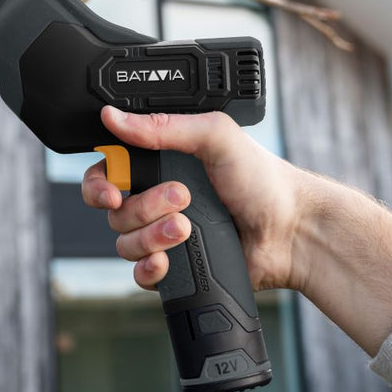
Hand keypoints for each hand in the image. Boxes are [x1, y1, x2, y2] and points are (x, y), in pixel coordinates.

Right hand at [82, 106, 303, 292]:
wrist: (292, 231)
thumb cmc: (261, 179)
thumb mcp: (215, 136)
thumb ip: (163, 126)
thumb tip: (113, 116)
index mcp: (158, 163)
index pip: (107, 172)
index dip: (100, 184)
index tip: (113, 191)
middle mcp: (155, 198)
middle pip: (113, 210)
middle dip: (141, 208)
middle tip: (179, 198)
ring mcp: (162, 233)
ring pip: (124, 243)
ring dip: (152, 236)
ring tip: (188, 228)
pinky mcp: (174, 266)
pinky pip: (138, 274)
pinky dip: (148, 269)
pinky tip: (166, 261)